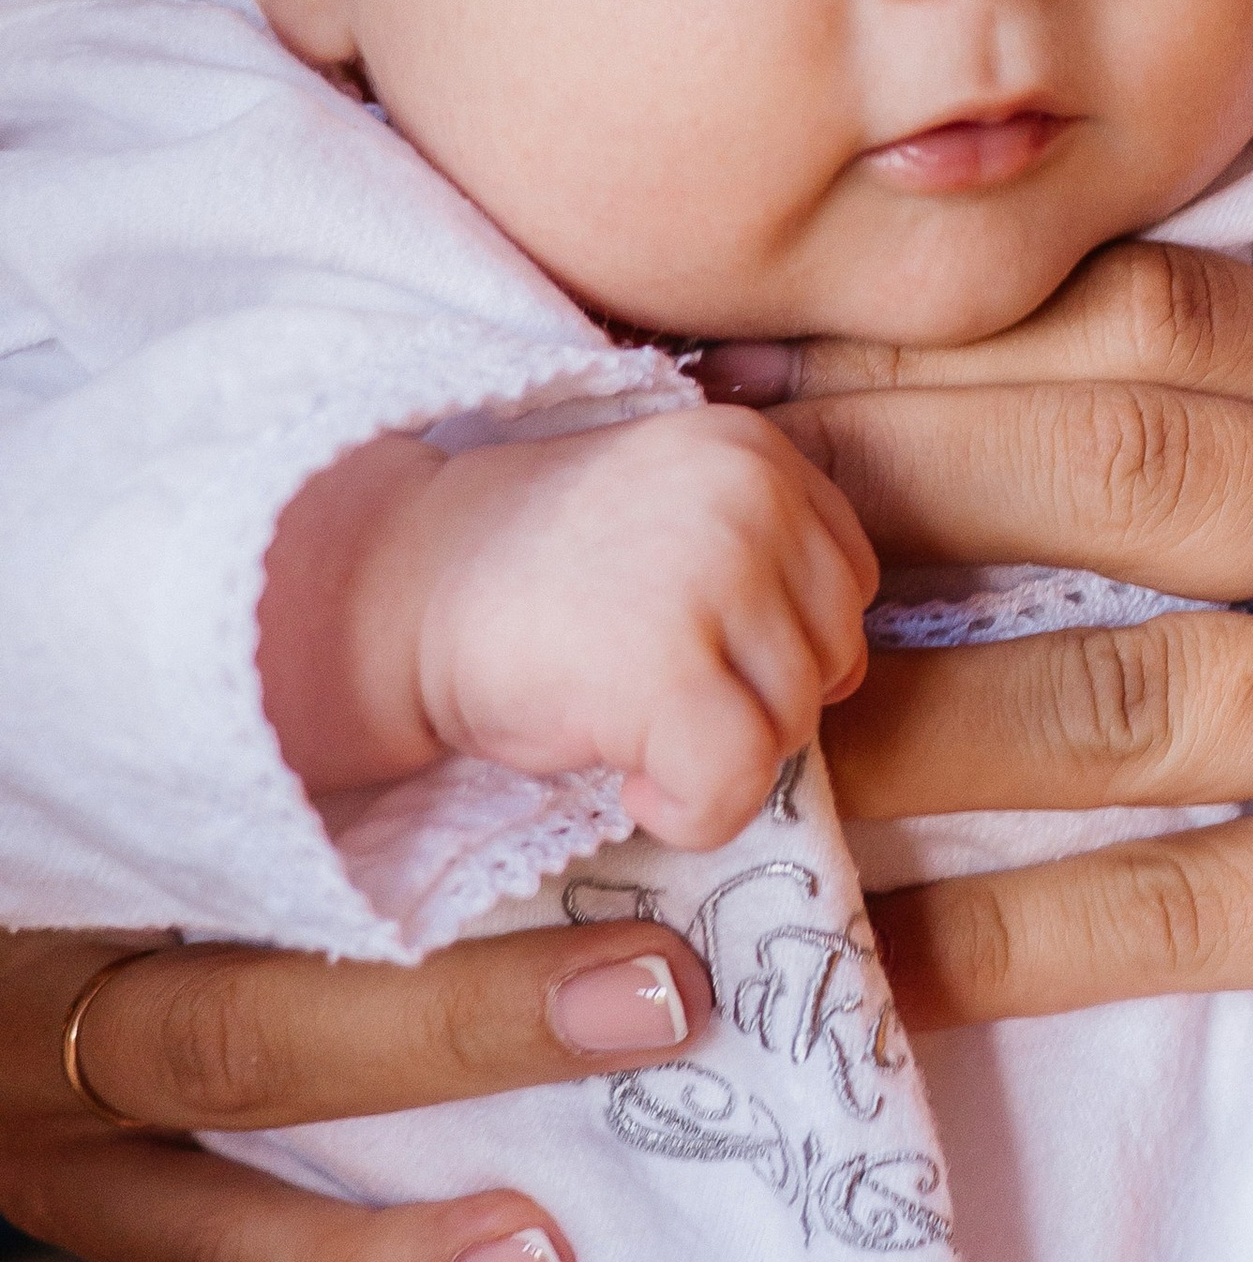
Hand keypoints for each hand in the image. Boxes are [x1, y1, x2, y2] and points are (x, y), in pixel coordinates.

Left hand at [2, 252, 1252, 1261]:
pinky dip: (1003, 938)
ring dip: (904, 720)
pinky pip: (1178, 908)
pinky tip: (863, 961)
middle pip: (1130, 465)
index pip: (1168, 319)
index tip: (762, 346)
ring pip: (1122, 693)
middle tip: (699, 508)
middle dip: (893, 477)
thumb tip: (944, 425)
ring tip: (729, 745)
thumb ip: (1248, 491)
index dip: (953, 326)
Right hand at [262, 410, 875, 845]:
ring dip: (719, 755)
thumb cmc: (534, 579)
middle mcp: (748, 495)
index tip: (693, 657)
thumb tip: (848, 674)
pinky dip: (694, 812)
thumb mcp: (671, 520)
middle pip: (834, 653)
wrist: (395, 595)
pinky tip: (632, 786)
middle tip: (653, 695)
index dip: (779, 643)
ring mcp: (711, 573)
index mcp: (754, 448)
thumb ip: (764, 559)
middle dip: (756, 700)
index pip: (847, 579)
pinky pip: (739, 781)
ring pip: (794, 722)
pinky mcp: (665, 665)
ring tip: (630, 725)